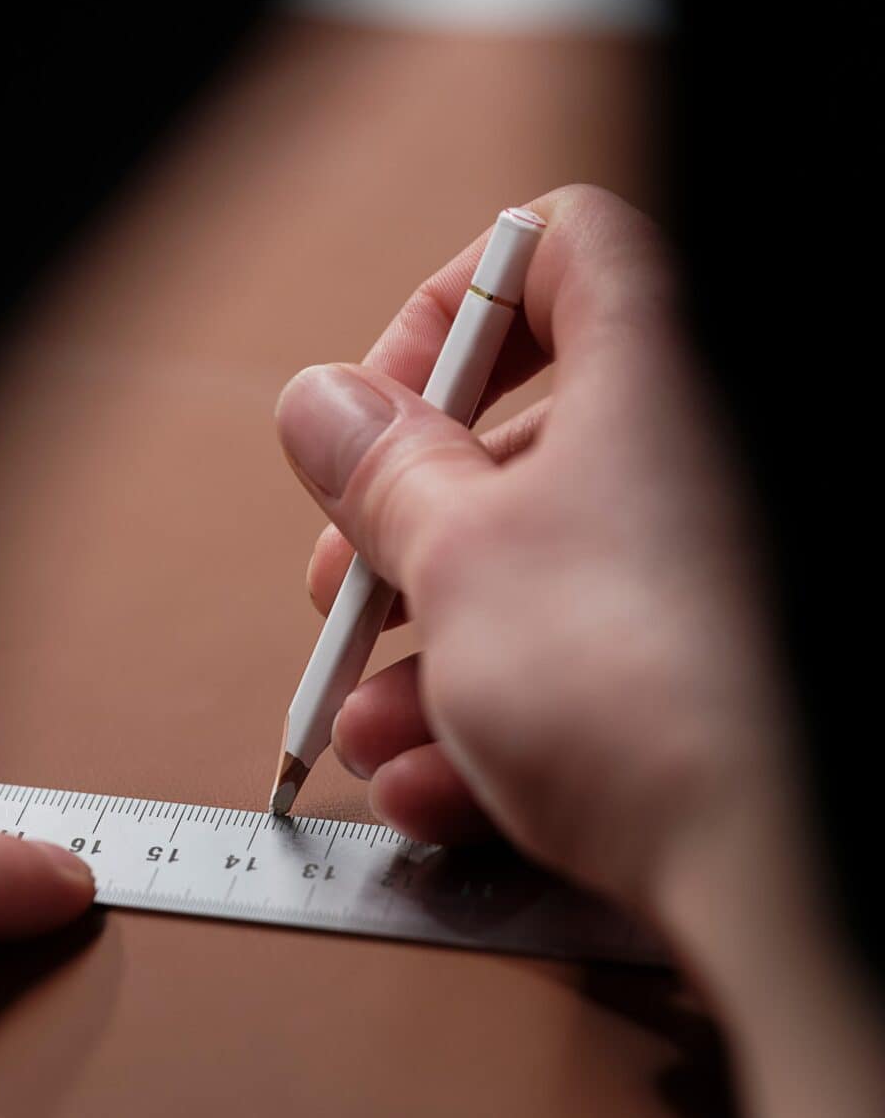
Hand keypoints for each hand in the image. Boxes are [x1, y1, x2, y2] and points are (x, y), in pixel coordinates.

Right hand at [274, 184, 797, 929]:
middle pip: (539, 435)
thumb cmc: (642, 683)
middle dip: (412, 533)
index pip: (556, 250)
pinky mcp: (739, 670)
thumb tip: (328, 405)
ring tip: (375, 732)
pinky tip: (441, 791)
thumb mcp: (454, 555)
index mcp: (658, 360)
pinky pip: (615, 659)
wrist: (788, 868)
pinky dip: (518, 714)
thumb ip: (380, 468)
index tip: (381, 412)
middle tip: (349, 598)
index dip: (452, 312)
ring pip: (564, 568)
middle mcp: (707, 446)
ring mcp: (731, 563)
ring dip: (440, 652)